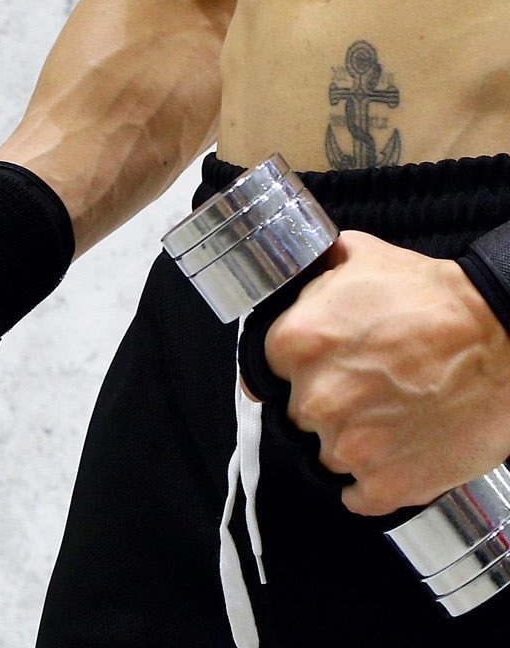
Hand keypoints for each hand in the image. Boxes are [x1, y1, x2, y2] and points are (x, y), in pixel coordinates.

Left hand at [253, 230, 509, 515]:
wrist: (508, 339)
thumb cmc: (434, 298)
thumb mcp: (358, 257)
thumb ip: (308, 278)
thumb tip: (284, 290)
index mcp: (296, 342)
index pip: (266, 369)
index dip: (294, 367)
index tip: (317, 366)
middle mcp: (315, 399)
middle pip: (297, 413)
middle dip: (323, 401)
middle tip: (363, 385)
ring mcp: (349, 448)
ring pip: (325, 455)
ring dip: (349, 440)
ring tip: (387, 414)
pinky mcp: (387, 485)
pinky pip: (356, 495)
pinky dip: (372, 480)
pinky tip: (395, 450)